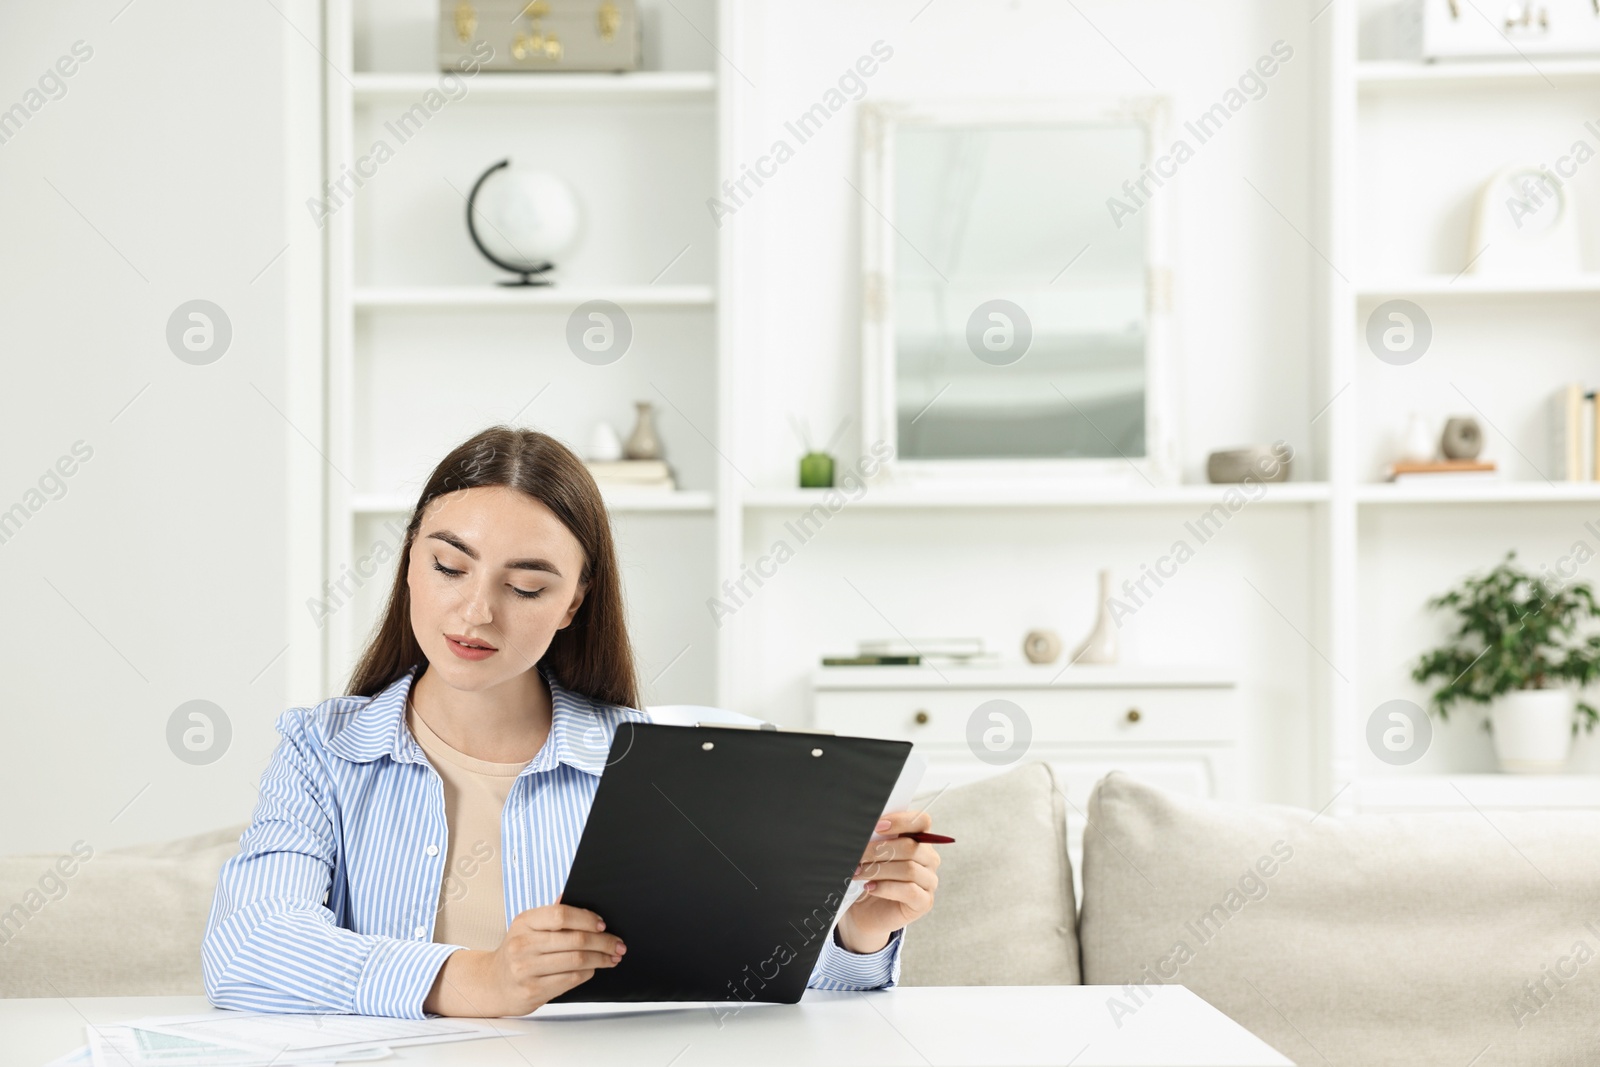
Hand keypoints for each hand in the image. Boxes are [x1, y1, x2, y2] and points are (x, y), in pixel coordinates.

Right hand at [422, 902, 625, 1016]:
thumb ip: (552, 914)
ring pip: (576, 961)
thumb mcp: (528, 927)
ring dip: (601, 959)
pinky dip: (588, 973)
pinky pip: (571, 980)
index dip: (587, 918)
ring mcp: (526, 970)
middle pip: (575, 940)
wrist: (493, 983)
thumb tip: (574, 895)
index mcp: (524, 922)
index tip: (603, 924)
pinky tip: (594, 969)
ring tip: (612, 957)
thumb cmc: (518, 952)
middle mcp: (522, 945)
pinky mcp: (532, 991)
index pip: (561, 915)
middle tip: (618, 944)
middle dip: (604, 942)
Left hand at [834, 809, 940, 954]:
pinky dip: (886, 888)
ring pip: (909, 869)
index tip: (877, 826)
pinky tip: (870, 887)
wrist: (865, 910)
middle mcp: (929, 859)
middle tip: (857, 854)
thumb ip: (876, 838)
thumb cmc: (870, 876)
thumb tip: (867, 828)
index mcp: (919, 840)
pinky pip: (909, 891)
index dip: (901, 821)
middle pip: (911, 847)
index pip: (922, 821)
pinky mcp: (924, 902)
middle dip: (879, 850)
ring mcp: (929, 881)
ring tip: (858, 872)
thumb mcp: (872, 854)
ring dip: (879, 870)